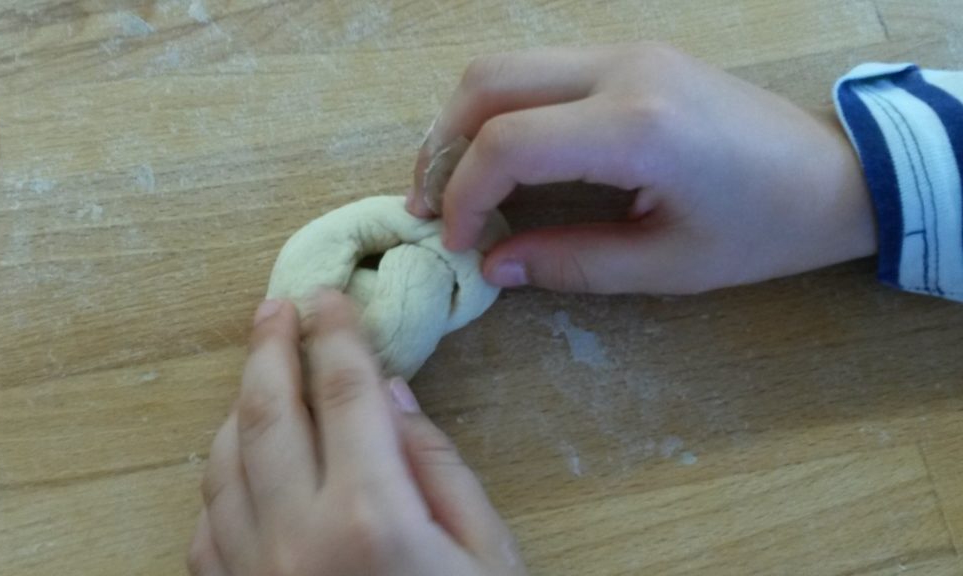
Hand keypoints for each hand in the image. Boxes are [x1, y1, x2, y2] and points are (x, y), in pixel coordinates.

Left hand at [188, 293, 525, 575]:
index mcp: (372, 518)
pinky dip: (219, 482)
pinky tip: (239, 467)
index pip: (346, 391)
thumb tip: (394, 397)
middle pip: (269, 413)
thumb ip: (438, 469)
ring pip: (222, 465)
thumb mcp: (487, 557)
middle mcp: (298, 540)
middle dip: (270, 348)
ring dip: (238, 408)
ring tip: (257, 374)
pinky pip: (206, 528)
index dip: (336, 333)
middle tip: (275, 308)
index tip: (329, 298)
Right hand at [409, 43, 876, 293]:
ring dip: (465, 122)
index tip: (454, 243)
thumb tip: (491, 266)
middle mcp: (623, 69)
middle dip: (442, 145)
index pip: (508, 142)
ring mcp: (627, 51)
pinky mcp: (632, 54)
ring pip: (508, 66)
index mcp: (637, 127)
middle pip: (489, 82)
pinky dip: (502, 110)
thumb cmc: (763, 230)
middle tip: (429, 205)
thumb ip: (570, 263)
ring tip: (453, 182)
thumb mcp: (666, 265)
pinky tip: (502, 158)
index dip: (462, 194)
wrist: (836, 173)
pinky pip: (541, 71)